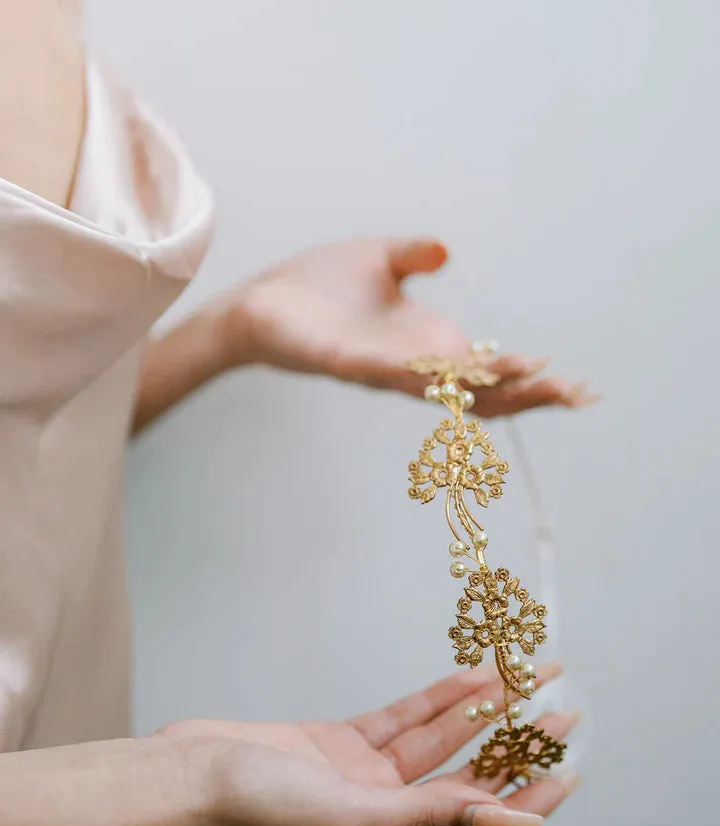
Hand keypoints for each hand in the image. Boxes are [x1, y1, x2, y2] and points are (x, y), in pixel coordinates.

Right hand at [160, 664, 579, 825]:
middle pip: (470, 778)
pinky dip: (434, 696)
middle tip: (560, 708)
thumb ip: (436, 817)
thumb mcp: (353, 818)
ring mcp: (365, 776)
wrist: (190, 777)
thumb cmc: (259, 811)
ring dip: (480, 708)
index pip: (483, 825)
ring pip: (440, 739)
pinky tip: (466, 674)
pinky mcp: (342, 742)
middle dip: (515, 744)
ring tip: (523, 676)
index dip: (531, 800)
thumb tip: (519, 825)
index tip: (570, 768)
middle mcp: (388, 812)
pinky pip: (402, 716)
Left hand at [211, 237, 593, 416]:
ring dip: (488, 385)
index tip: (572, 382)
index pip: (487, 372)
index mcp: (426, 344)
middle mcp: (411, 365)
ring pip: (443, 387)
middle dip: (526, 392)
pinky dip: (419, 373)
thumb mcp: (378, 259)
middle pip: (477, 391)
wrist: (262, 303)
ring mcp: (380, 368)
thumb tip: (445, 251)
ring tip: (532, 378)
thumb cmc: (318, 286)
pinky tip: (451, 369)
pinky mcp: (343, 362)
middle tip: (574, 393)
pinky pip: (385, 372)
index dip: (528, 378)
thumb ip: (413, 258)